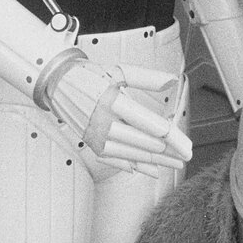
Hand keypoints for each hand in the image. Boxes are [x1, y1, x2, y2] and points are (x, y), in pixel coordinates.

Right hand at [46, 59, 191, 174]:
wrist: (57, 84)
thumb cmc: (90, 76)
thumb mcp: (118, 71)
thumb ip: (146, 78)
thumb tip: (172, 81)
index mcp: (111, 101)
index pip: (147, 123)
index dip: (170, 136)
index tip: (185, 144)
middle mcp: (102, 122)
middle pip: (142, 142)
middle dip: (168, 151)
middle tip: (186, 155)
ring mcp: (96, 136)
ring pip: (132, 154)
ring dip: (156, 161)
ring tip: (175, 164)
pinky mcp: (92, 144)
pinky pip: (116, 160)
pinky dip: (134, 166)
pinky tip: (151, 170)